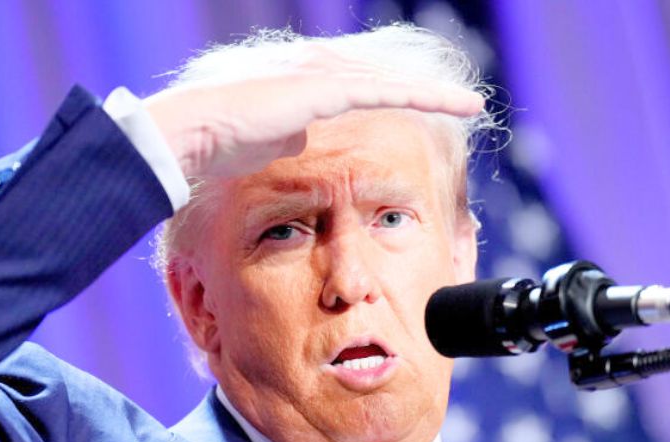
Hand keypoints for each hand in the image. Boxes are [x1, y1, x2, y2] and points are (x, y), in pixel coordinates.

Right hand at [144, 49, 484, 178]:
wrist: (199, 132)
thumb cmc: (222, 144)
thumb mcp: (266, 140)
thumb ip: (289, 134)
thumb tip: (302, 138)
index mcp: (305, 81)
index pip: (361, 85)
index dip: (394, 93)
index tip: (421, 105)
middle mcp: (318, 70)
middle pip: (383, 79)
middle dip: (421, 91)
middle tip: (461, 103)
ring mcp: (323, 75)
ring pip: (391, 83)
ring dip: (433, 95)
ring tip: (470, 104)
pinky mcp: (328, 89)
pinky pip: (388, 92)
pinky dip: (424, 98)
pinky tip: (454, 105)